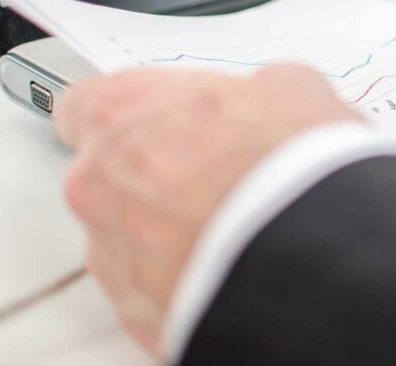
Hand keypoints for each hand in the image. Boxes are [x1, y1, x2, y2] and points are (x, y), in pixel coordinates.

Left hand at [54, 65, 357, 353]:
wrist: (308, 253)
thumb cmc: (289, 163)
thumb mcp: (288, 86)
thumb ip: (245, 94)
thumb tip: (263, 107)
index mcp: (119, 113)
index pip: (86, 104)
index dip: (133, 114)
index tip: (168, 120)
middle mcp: (98, 183)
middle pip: (112, 174)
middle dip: (160, 175)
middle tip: (224, 175)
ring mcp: (111, 252)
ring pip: (130, 234)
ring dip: (172, 229)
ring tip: (239, 225)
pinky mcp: (136, 309)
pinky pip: (153, 285)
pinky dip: (186, 274)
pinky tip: (235, 261)